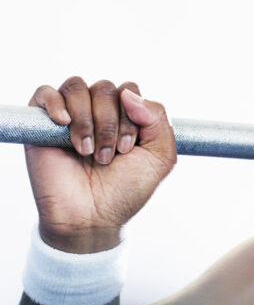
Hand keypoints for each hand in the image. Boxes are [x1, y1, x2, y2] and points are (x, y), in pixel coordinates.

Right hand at [26, 77, 176, 252]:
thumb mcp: (160, 157)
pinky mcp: (41, 124)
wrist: (91, 217)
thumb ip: (159, 120)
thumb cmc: (125, 189)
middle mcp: (97, 112)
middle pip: (105, 88)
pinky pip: (45, 92)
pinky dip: (56, 105)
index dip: (132, 116)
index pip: (129, 90)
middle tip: (108, 156)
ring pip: (77, 87)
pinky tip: (65, 125)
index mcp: (125, 116)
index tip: (128, 149)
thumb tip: (128, 93)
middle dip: (110, 124)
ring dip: (87, 121)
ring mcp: (69, 116)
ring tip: (88, 153)